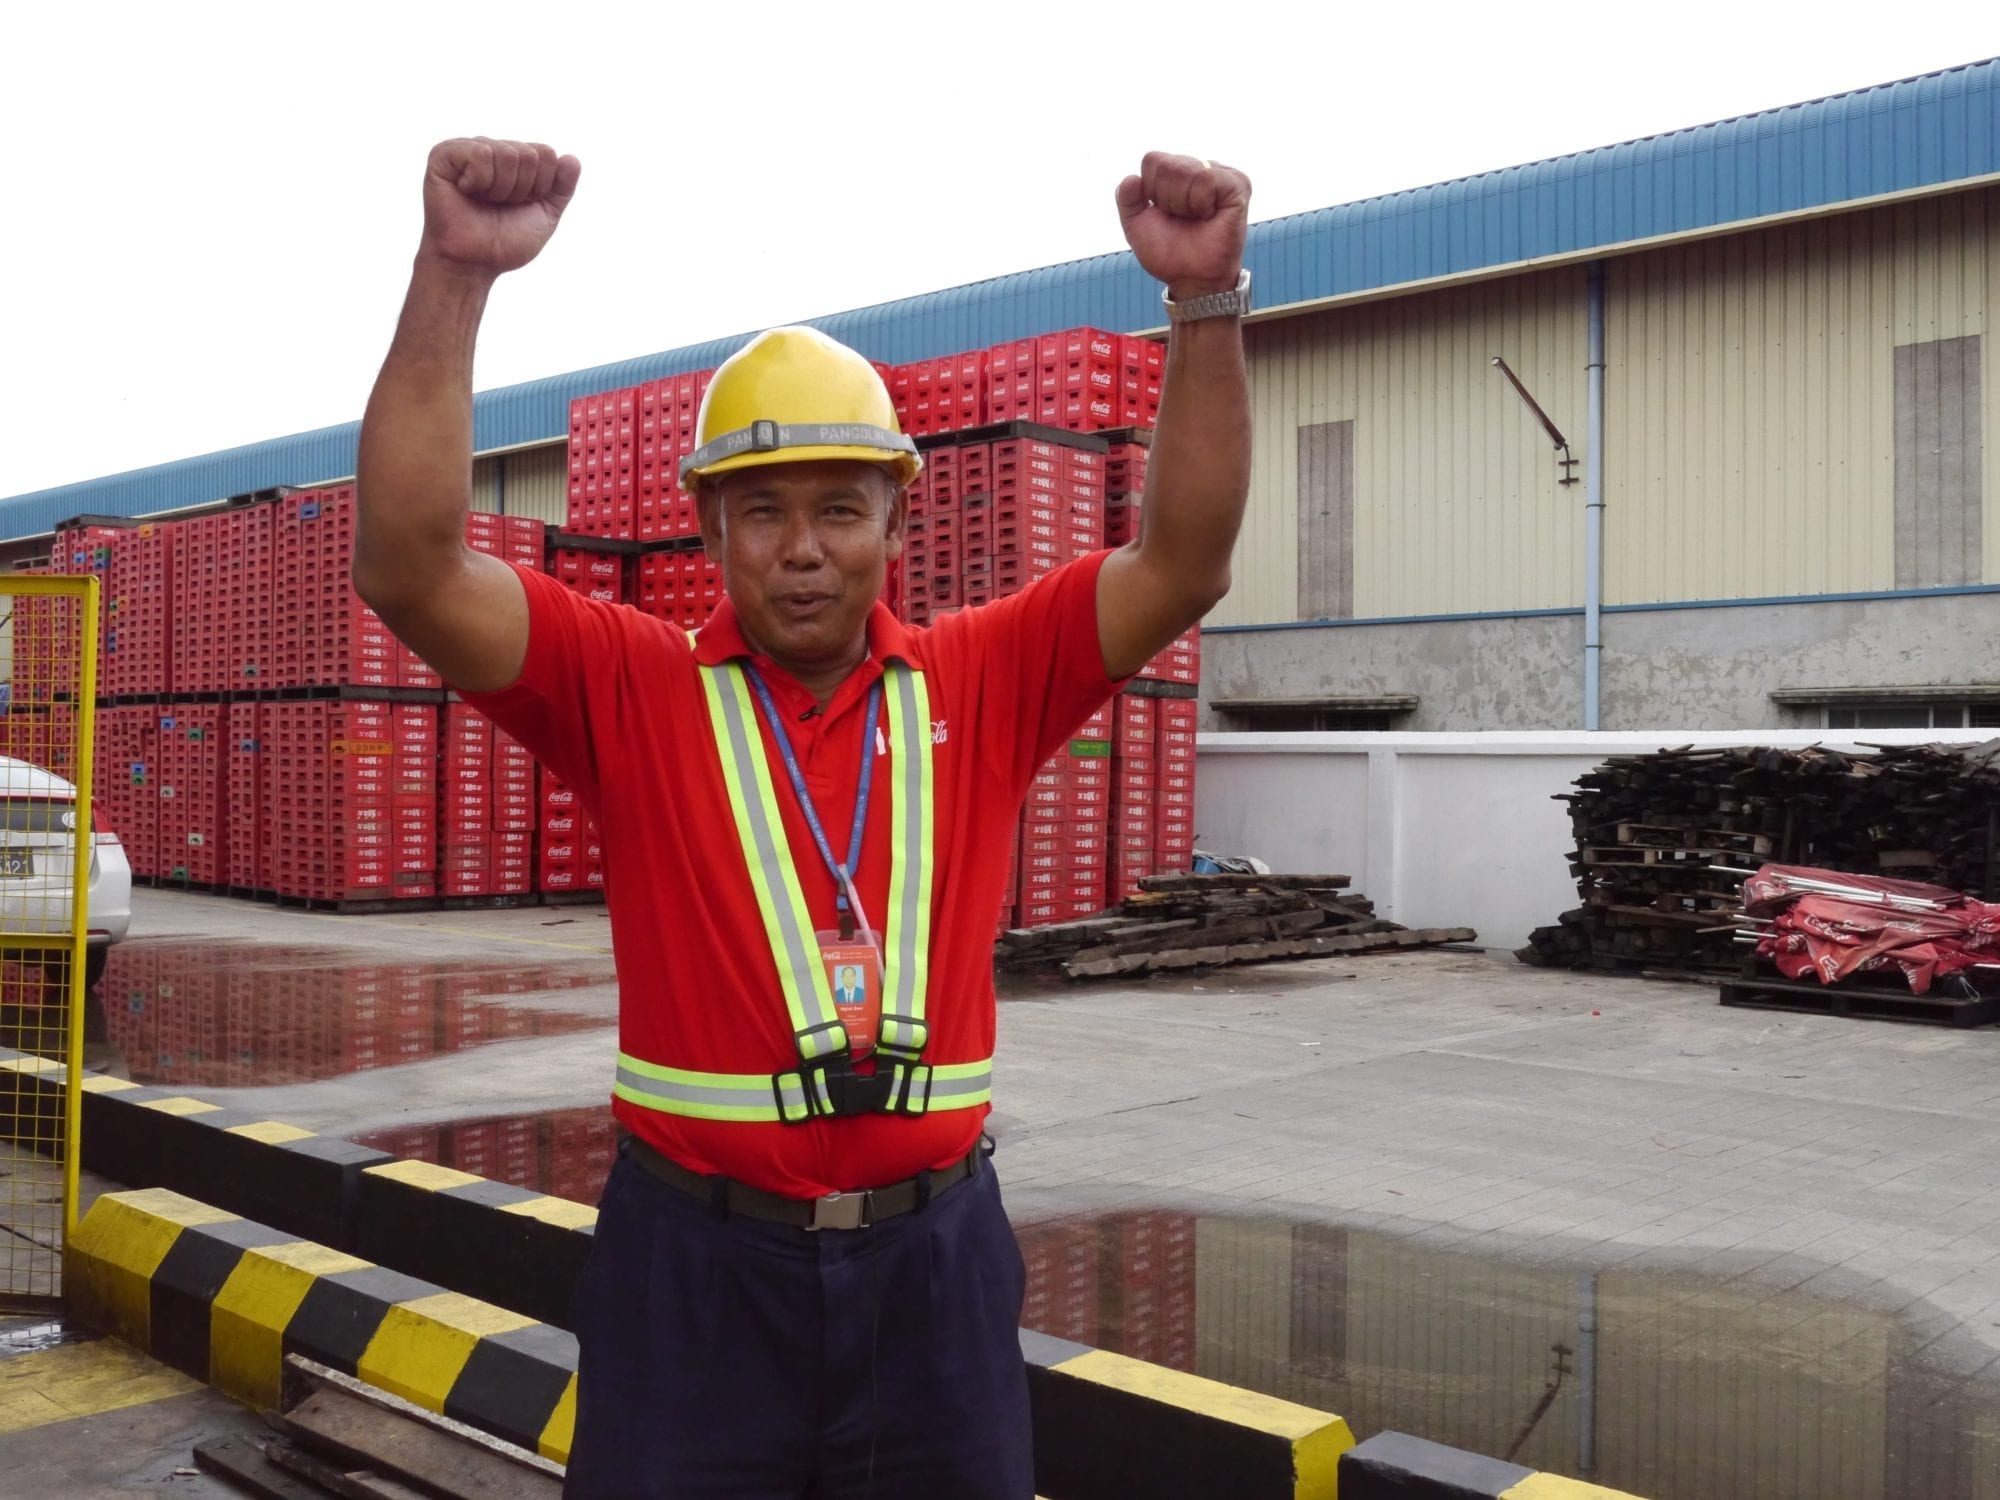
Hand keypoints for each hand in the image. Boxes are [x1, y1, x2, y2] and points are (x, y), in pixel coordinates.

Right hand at [419, 138, 581, 276]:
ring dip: (500, 189)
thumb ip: (562, 188)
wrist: (473, 264)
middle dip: (520, 189)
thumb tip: (572, 158)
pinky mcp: (444, 155)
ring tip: (482, 201)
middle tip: (499, 205)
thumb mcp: (545, 215)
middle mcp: (493, 149)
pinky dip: (479, 180)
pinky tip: (466, 191)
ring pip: (507, 153)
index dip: (540, 186)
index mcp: (516, 161)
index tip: (520, 205)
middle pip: (528, 154)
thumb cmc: (505, 241)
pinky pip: (480, 153)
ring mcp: (467, 149)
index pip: (546, 153)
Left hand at [1116, 153, 1250, 299]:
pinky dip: (1200, 203)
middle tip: (1183, 218)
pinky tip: (1210, 215)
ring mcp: (1221, 174)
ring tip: (1197, 218)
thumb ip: (1127, 199)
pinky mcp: (1238, 185)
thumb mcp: (1137, 224)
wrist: (1192, 279)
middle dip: (1166, 199)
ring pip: (1185, 170)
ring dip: (1183, 203)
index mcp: (1178, 172)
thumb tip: (1132, 178)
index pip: (1152, 160)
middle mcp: (1200, 167)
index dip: (1151, 191)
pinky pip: (1206, 179)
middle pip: (1166, 165)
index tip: (1166, 213)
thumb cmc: (1169, 252)